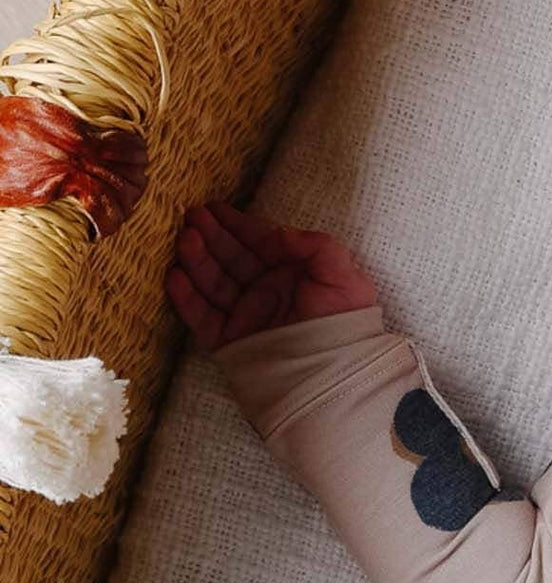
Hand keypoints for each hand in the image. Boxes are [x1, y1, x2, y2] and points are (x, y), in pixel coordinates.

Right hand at [165, 199, 377, 353]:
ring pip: (214, 284)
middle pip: (231, 259)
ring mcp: (247, 318)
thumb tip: (277, 232)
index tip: (212, 207)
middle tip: (189, 217)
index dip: (236, 225)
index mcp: (291, 276)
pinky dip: (187, 299)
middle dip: (210, 237)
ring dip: (197, 261)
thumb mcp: (344, 277)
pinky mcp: (232, 343)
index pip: (258, 244)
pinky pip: (203, 318)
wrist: (338, 375)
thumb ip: (316, 246)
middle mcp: (267, 293)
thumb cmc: (346, 323)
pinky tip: (175, 276)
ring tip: (184, 241)